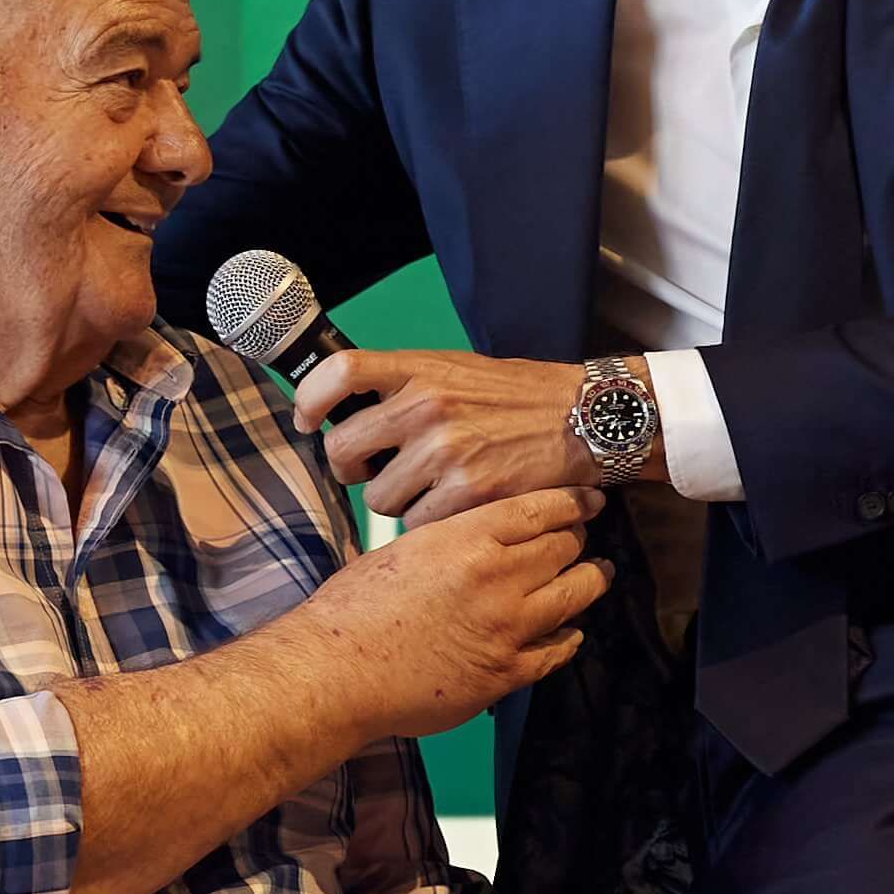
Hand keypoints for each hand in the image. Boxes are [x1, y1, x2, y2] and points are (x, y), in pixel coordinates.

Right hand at [296, 485, 613, 741]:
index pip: (542, 509)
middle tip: (582, 538)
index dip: (572, 503)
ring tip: (596, 575)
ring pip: (575, 595)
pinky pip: (558, 650)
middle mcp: (497, 578)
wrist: (336, 671)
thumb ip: (450, 540)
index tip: (587, 501)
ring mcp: (508, 628)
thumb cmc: (352, 609)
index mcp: (467, 538)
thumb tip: (475, 537)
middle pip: (565, 547)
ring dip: (590, 581)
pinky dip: (569, 637)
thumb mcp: (403, 549)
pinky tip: (570, 632)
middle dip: (578, 539)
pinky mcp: (506, 673)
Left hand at [299, 351, 643, 525]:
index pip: (340, 373)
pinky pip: (418, 523)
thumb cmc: (520, 397)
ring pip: (379, 498)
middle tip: (370, 471)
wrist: (587, 418)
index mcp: (421, 370)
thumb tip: (351, 409)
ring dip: (397, 502)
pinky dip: (430, 524)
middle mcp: (427, 406)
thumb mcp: (459, 370)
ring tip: (431, 488)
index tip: (306, 420)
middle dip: (350, 469)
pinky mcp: (469, 492)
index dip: (309, 399)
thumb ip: (408, 384)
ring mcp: (446, 451)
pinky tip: (455, 506)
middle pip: (343, 448)